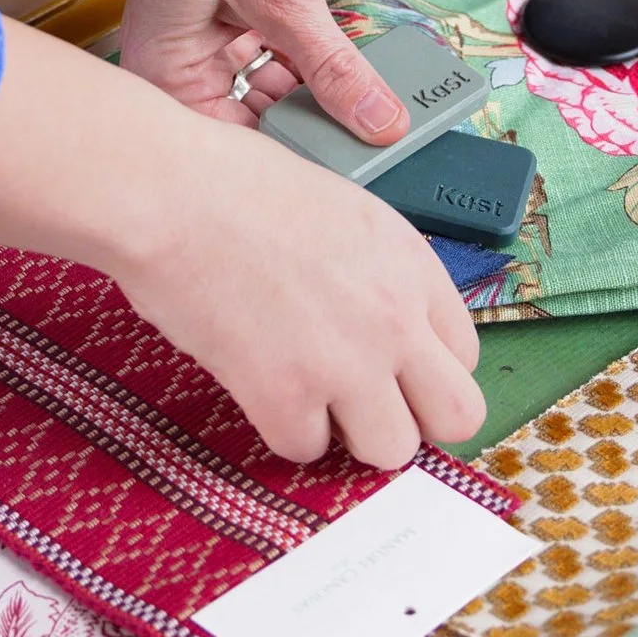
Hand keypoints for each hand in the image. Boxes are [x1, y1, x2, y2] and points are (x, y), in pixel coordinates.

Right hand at [0, 21, 483, 466]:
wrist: (171, 194)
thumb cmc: (236, 186)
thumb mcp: (342, 210)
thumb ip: (381, 273)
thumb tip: (385, 328)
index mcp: (412, 264)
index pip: (466, 354)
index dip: (426, 368)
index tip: (393, 369)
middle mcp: (395, 318)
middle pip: (457, 417)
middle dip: (416, 418)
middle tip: (371, 407)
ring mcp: (345, 363)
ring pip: (391, 450)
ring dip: (352, 434)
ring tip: (313, 401)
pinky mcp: (285, 395)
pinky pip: (306, 450)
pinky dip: (282, 428)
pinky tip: (259, 388)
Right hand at [119, 0, 408, 143]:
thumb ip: (331, 65)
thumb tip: (377, 122)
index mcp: (161, 70)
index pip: (227, 150)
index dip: (291, 163)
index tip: (353, 177)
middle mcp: (175, 62)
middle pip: (249, 124)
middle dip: (312, 127)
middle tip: (376, 141)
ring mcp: (205, 36)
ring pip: (272, 90)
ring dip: (320, 90)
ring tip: (377, 103)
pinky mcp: (234, 10)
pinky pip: (279, 53)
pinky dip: (315, 56)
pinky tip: (357, 64)